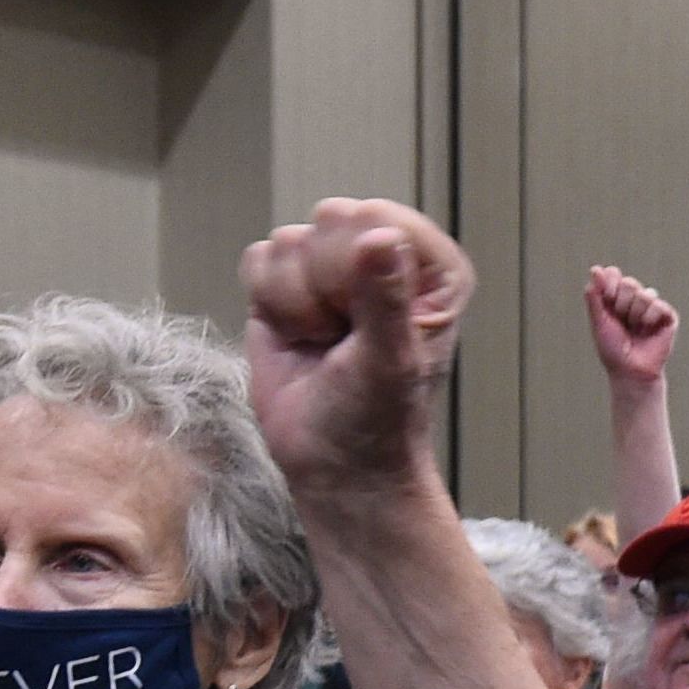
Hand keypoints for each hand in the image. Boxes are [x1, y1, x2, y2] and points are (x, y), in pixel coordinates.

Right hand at [243, 198, 475, 503]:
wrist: (335, 469)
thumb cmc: (376, 424)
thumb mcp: (389, 364)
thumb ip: (385, 299)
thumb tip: (378, 236)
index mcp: (429, 269)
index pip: (380, 219)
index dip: (358, 267)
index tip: (365, 322)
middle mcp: (383, 258)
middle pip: (332, 220)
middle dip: (325, 285)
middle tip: (343, 338)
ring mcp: (333, 268)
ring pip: (291, 240)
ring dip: (297, 303)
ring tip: (324, 344)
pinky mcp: (287, 283)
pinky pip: (259, 258)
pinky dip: (271, 304)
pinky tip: (297, 338)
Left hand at [585, 266, 678, 389]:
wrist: (630, 371)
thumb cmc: (613, 349)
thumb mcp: (599, 321)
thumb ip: (595, 296)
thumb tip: (595, 269)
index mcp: (616, 297)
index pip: (613, 274)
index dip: (609, 284)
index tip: (606, 300)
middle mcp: (635, 299)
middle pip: (629, 282)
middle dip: (622, 304)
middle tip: (622, 321)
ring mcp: (652, 307)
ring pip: (644, 293)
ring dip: (635, 314)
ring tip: (635, 329)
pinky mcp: (667, 316)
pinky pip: (658, 305)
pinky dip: (649, 318)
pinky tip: (647, 329)